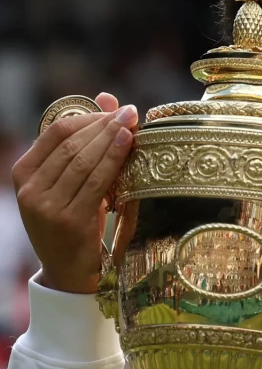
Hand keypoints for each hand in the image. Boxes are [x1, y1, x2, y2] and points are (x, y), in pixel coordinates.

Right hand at [11, 93, 137, 293]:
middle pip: (72, 142)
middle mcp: (29, 188)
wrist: (70, 272)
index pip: (56, 130)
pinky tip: (128, 142)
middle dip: (104, 123)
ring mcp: (46, 206)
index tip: (116, 109)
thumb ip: (86, 140)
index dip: (89, 115)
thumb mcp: (75, 181)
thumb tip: (107, 96)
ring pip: (84, 159)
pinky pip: (96, 181)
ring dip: (111, 137)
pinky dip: (114, 158)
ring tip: (132, 122)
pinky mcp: (69, 220)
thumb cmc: (76, 220)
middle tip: (131, 112)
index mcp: (23, 172)